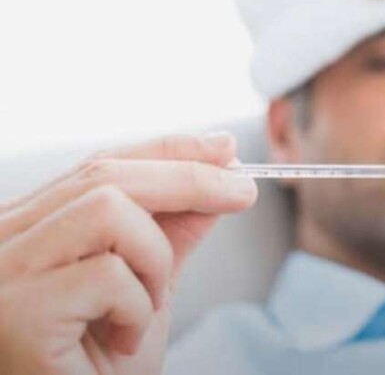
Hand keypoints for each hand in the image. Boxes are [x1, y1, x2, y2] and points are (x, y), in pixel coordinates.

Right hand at [0, 133, 256, 374]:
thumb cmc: (100, 364)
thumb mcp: (149, 282)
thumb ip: (174, 228)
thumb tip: (221, 172)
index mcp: (28, 226)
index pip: (99, 165)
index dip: (167, 150)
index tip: (225, 146)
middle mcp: (2, 239)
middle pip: (105, 175)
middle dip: (189, 178)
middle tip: (245, 191)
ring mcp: (2, 273)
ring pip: (107, 210)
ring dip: (155, 257)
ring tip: (149, 305)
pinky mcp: (18, 311)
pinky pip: (108, 274)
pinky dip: (138, 307)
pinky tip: (122, 340)